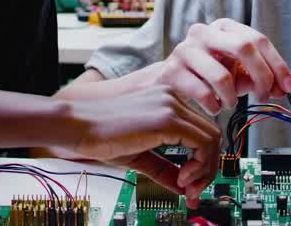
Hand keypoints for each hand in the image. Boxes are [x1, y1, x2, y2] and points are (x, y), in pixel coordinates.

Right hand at [66, 85, 220, 207]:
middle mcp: (173, 99)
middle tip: (193, 190)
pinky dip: (199, 165)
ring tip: (186, 186)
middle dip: (208, 168)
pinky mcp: (167, 118)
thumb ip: (164, 168)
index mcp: (167, 102)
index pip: (201, 131)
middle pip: (212, 134)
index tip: (190, 184)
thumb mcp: (140, 155)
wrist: (78, 126)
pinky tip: (181, 177)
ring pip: (212, 138)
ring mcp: (171, 106)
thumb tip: (183, 187)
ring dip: (205, 169)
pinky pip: (202, 143)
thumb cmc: (100, 136)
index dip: (203, 162)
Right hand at [157, 19, 290, 113]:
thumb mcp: (235, 72)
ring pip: (222, 76)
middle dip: (262, 76)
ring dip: (233, 98)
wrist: (166, 82)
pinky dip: (214, 106)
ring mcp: (186, 50)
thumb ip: (258, 77)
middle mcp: (204, 32)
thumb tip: (281, 88)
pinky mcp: (172, 70)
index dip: (277, 64)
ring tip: (230, 104)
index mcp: (224, 27)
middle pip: (244, 47)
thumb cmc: (206, 75)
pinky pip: (203, 93)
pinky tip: (213, 107)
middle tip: (265, 97)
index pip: (258, 39)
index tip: (288, 87)